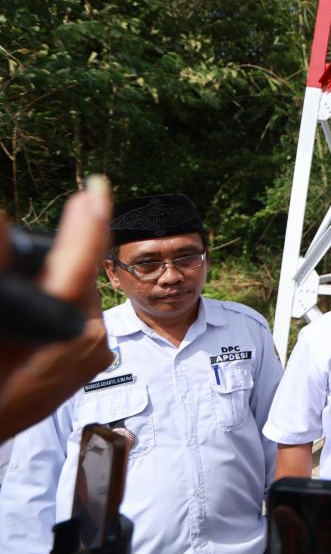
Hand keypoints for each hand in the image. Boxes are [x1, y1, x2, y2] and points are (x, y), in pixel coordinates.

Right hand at [0, 180, 114, 439]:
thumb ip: (1, 273)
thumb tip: (4, 227)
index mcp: (66, 329)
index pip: (81, 261)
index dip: (88, 222)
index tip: (98, 190)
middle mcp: (89, 340)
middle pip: (75, 275)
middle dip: (58, 256)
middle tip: (41, 244)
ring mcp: (91, 354)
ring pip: (73, 295)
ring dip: (55, 280)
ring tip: (30, 283)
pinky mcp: (87, 363)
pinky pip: (75, 317)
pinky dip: (57, 303)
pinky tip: (36, 306)